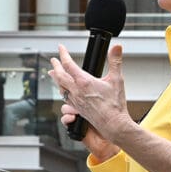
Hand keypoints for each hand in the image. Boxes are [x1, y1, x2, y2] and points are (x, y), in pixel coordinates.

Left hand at [48, 42, 128, 161]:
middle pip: (60, 76)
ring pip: (60, 87)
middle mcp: (76, 91)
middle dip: (55, 66)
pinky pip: (65, 98)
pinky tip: (63, 91)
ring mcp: (75, 101)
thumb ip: (115, 61)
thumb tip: (117, 47)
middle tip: (53, 60)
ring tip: (53, 74)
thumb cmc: (115, 105)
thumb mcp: (117, 79)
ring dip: (56, 79)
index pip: (69, 64)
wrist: (113, 124)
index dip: (63, 54)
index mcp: (84, 82)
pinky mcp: (77, 109)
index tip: (61, 48)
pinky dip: (62, 90)